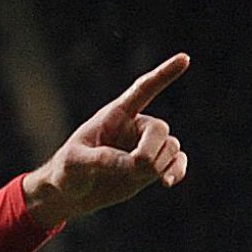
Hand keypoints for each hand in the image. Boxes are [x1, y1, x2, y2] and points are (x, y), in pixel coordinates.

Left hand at [21, 53, 189, 228]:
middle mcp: (135, 127)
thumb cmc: (67, 170)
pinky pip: (177, 162)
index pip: (142, 90)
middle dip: (150, 150)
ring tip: (135, 176)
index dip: (163, 75)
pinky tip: (169, 181)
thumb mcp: (74, 162)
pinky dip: (177, 169)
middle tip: (135, 166)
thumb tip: (132, 163)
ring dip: (158, 164)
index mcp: (115, 115)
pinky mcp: (152, 166)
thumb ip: (100, 159)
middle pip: (159, 129)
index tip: (184, 58)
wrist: (71, 194)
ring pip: (170, 147)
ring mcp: (146, 147)